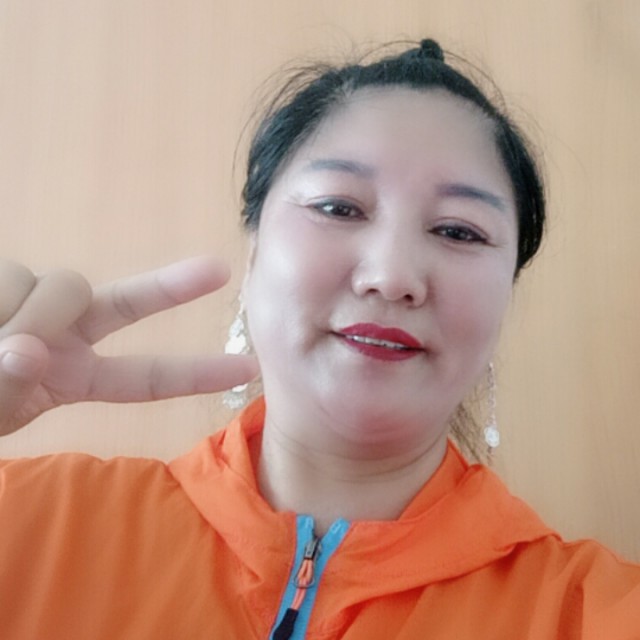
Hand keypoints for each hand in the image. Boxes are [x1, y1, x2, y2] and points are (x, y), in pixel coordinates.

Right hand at [0, 256, 258, 435]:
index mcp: (72, 379)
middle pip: (121, 303)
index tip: (248, 369)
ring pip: (58, 287)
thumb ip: (10, 390)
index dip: (194, 374)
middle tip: (220, 270)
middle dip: (170, 288)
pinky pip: (12, 274)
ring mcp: (33, 303)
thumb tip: (27, 350)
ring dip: (24, 312)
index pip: (142, 379)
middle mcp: (62, 337)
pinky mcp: (5, 277)